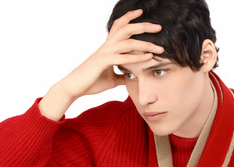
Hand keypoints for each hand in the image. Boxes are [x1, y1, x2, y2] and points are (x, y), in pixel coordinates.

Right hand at [39, 9, 163, 120]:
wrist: (74, 88)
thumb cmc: (90, 82)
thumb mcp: (111, 79)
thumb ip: (122, 76)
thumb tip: (132, 78)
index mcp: (108, 47)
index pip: (119, 26)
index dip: (129, 17)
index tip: (142, 13)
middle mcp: (107, 46)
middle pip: (126, 29)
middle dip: (143, 26)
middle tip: (158, 26)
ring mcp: (105, 53)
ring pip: (127, 42)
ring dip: (145, 44)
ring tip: (159, 48)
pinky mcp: (103, 62)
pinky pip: (123, 57)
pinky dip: (137, 57)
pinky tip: (148, 57)